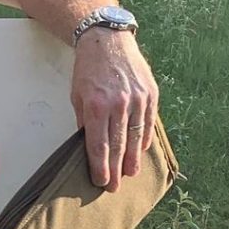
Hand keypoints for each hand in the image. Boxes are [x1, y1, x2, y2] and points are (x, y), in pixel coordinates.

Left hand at [70, 29, 158, 191]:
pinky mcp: (150, 94)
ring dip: (133, 159)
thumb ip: (83, 121)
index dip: (99, 166)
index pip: (98, 144)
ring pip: (136, 137)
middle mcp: (118, 104)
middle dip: (116, 169)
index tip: (101, 181)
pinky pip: (148, 122)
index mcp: (96, 106)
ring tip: (130, 174)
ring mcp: (137, 99)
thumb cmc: (87, 70)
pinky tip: (140, 151)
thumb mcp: (77, 96)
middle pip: (118, 145)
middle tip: (115, 187)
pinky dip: (144, 138)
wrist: (108, 41)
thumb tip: (88, 145)